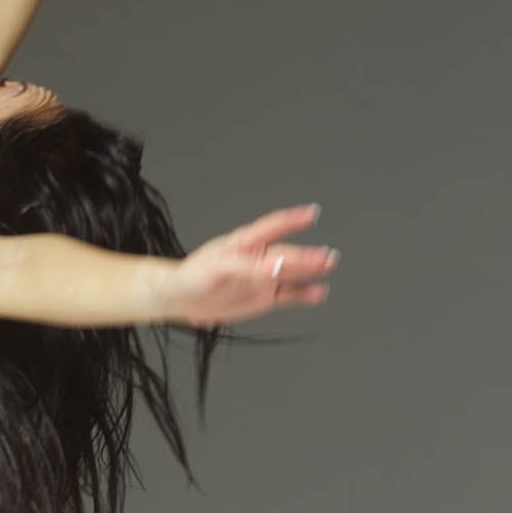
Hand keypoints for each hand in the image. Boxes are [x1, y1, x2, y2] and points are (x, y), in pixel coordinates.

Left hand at [169, 204, 334, 324]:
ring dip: (311, 270)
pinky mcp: (264, 297)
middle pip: (287, 254)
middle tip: (326, 256)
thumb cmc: (194, 276)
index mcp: (245, 243)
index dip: (292, 220)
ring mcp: (262, 278)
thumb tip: (276, 267)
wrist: (182, 299)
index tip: (311, 213)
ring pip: (292, 273)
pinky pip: (288, 295)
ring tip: (328, 265)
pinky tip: (318, 292)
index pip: (272, 227)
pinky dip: (304, 294)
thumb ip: (248, 267)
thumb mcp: (217, 268)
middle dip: (307, 255)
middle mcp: (258, 257)